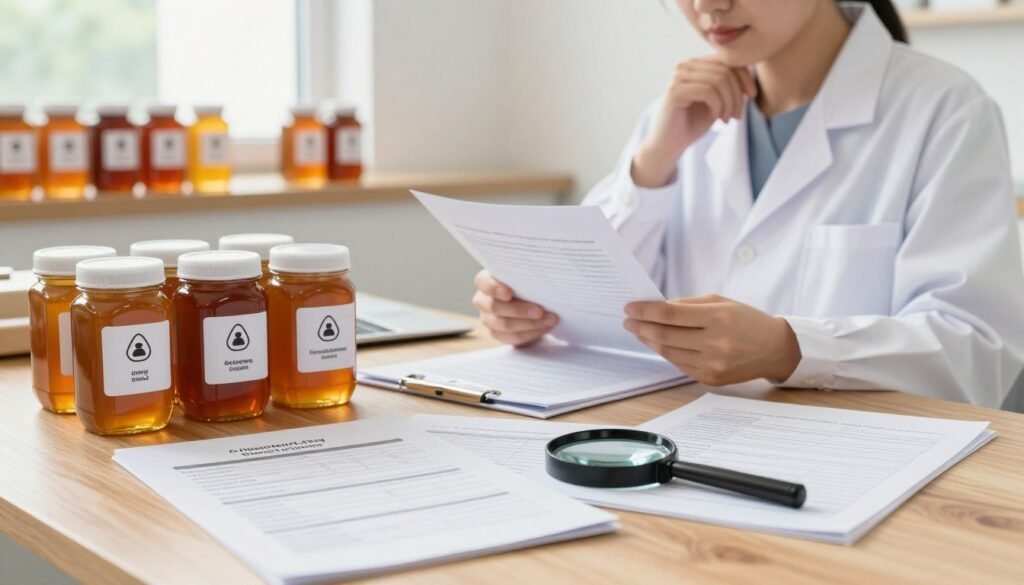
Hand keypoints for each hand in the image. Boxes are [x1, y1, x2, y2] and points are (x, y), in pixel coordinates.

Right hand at [473, 270, 558, 346]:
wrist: (526, 303)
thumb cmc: (524, 284)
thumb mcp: (523, 277)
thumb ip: (525, 276)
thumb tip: (541, 278)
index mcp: (485, 282)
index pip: (483, 282)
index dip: (494, 288)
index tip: (508, 293)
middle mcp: (483, 300)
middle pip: (495, 307)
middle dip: (520, 310)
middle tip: (540, 311)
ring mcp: (488, 319)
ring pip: (506, 324)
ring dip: (531, 323)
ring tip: (550, 319)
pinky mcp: (498, 334)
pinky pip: (513, 336)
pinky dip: (531, 333)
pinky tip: (545, 327)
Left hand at [623, 295, 800, 385]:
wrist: (774, 348)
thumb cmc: (746, 320)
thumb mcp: (720, 303)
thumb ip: (687, 305)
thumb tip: (655, 308)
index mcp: (718, 318)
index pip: (670, 314)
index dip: (646, 311)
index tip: (630, 307)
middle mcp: (715, 343)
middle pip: (665, 335)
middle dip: (641, 326)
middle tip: (628, 320)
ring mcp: (712, 364)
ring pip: (668, 352)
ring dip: (649, 341)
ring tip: (639, 331)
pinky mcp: (710, 379)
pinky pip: (679, 364)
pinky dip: (665, 353)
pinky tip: (658, 344)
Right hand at [631, 57, 756, 187]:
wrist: (669, 145)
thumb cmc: (693, 123)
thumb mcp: (717, 100)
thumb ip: (729, 83)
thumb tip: (752, 69)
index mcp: (695, 64)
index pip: (728, 60)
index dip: (745, 77)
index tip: (751, 97)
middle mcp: (685, 65)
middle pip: (725, 70)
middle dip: (737, 95)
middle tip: (736, 116)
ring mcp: (678, 77)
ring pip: (719, 80)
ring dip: (729, 103)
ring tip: (726, 119)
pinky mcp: (674, 91)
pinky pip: (708, 91)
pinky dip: (718, 106)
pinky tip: (715, 118)